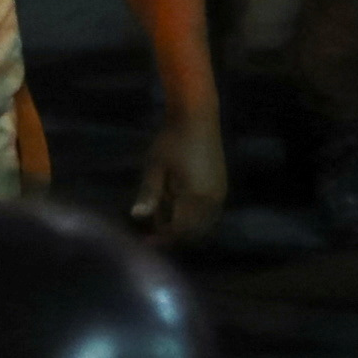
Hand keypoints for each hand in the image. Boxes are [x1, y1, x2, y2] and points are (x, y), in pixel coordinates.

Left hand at [133, 103, 230, 245]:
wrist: (197, 116)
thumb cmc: (172, 139)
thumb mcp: (155, 166)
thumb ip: (149, 194)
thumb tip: (136, 216)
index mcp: (196, 196)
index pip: (179, 230)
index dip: (162, 238)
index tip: (144, 241)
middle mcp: (213, 200)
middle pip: (193, 232)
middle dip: (173, 236)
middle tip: (150, 233)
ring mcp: (220, 194)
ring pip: (203, 226)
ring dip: (184, 229)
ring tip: (162, 218)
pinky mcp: (221, 188)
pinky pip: (210, 215)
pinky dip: (194, 220)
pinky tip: (178, 210)